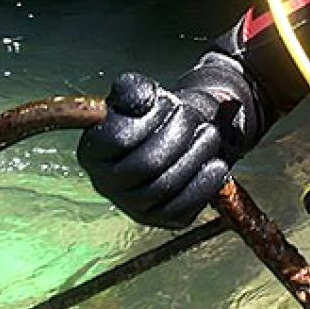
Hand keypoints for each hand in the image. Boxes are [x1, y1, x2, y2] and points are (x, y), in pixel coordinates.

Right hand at [77, 72, 228, 228]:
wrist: (174, 138)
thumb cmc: (152, 115)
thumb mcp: (140, 94)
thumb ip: (133, 89)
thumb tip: (141, 100)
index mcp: (92, 150)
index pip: (119, 138)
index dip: (149, 118)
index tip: (167, 102)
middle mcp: (105, 183)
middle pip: (147, 164)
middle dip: (177, 135)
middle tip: (192, 116)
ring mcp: (131, 206)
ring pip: (166, 186)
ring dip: (196, 156)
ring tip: (210, 134)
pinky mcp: (159, 219)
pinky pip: (182, 209)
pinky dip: (204, 185)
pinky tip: (217, 165)